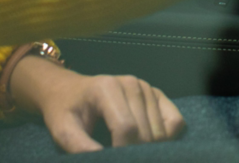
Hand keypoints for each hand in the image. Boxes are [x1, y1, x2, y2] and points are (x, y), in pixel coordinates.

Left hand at [9, 56, 184, 152]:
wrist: (69, 91)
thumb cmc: (65, 111)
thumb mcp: (63, 130)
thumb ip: (80, 147)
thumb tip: (105, 159)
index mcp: (107, 87)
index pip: (127, 129)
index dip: (122, 153)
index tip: (110, 159)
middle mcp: (130, 83)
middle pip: (146, 134)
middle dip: (134, 154)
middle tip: (116, 155)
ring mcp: (146, 87)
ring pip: (161, 134)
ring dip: (148, 149)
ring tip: (125, 147)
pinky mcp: (156, 94)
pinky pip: (175, 122)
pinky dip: (165, 138)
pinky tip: (145, 140)